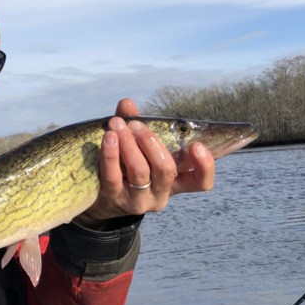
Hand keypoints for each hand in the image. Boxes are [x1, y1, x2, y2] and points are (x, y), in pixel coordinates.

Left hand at [76, 98, 214, 224]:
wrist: (100, 199)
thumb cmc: (125, 168)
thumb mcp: (136, 149)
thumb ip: (135, 127)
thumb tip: (127, 103)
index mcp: (175, 183)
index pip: (200, 182)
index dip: (205, 166)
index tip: (196, 145)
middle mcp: (160, 195)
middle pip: (166, 170)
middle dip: (151, 143)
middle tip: (135, 125)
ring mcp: (138, 200)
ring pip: (140, 171)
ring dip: (129, 144)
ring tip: (118, 125)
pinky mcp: (115, 199)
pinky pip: (114, 176)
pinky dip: (111, 154)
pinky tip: (108, 138)